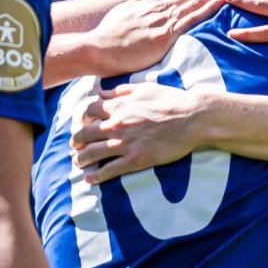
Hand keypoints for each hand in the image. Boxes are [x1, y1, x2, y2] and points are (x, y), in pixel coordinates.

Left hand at [71, 83, 213, 182]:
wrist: (191, 118)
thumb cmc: (171, 100)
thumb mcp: (145, 88)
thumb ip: (121, 91)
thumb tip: (103, 92)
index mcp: (119, 106)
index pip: (89, 111)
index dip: (83, 118)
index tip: (83, 123)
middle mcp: (117, 124)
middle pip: (85, 134)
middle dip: (77, 141)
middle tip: (75, 146)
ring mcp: (124, 143)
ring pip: (93, 153)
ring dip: (82, 159)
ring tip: (78, 163)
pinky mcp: (135, 159)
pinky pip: (109, 170)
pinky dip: (96, 176)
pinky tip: (90, 179)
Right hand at [86, 0, 232, 75]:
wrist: (97, 49)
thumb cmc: (109, 34)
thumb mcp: (127, 7)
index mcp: (153, 2)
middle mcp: (161, 7)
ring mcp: (163, 20)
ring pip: (197, 2)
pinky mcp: (165, 35)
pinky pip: (192, 18)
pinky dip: (209, 7)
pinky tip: (222, 1)